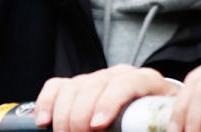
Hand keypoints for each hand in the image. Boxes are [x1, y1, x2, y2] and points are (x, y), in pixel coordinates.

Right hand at [34, 64, 178, 131]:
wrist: (151, 109)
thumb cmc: (152, 116)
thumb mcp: (155, 121)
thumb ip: (143, 124)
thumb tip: (133, 128)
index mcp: (145, 81)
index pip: (125, 83)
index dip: (109, 103)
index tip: (97, 125)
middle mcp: (120, 74)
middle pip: (94, 86)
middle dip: (80, 117)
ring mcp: (98, 77)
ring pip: (73, 87)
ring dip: (64, 116)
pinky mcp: (79, 84)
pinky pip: (57, 86)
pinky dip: (47, 103)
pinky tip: (45, 121)